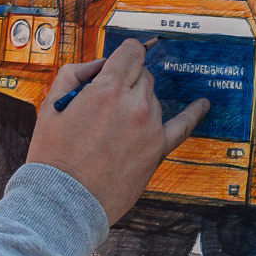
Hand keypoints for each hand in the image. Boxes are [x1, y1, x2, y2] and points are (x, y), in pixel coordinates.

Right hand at [24, 39, 210, 225]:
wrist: (64, 202)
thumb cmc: (53, 156)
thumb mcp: (52, 104)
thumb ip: (77, 73)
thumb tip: (101, 66)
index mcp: (107, 90)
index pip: (131, 52)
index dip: (123, 55)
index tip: (119, 61)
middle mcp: (134, 105)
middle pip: (143, 76)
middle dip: (126, 81)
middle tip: (103, 103)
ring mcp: (149, 128)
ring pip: (153, 99)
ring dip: (138, 102)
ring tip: (112, 125)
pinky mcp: (157, 150)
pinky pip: (182, 127)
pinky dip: (194, 114)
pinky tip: (203, 105)